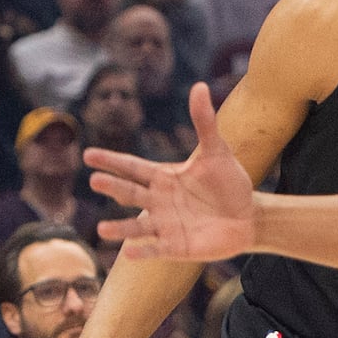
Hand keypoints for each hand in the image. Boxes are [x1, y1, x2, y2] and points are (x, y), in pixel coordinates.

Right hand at [87, 83, 255, 260]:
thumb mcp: (217, 151)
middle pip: (131, 193)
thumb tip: (200, 85)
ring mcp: (165, 225)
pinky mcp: (176, 246)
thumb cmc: (228, 183)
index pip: (132, 167)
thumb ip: (204, 122)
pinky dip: (143, 251)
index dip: (112, 161)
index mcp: (163, 177)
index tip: (88, 154)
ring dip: (120, 228)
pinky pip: (157, 249)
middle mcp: (158, 201)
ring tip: (101, 230)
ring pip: (137, 227)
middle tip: (94, 179)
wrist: (248, 216)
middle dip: (113, 187)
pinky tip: (129, 252)